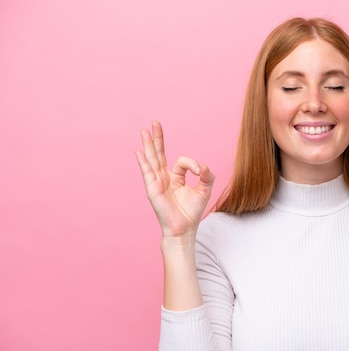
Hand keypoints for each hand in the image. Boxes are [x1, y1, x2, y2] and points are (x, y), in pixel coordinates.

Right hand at [135, 121, 214, 237]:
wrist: (184, 228)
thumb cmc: (192, 212)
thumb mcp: (204, 190)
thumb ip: (207, 176)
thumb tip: (204, 166)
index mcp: (175, 178)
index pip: (181, 161)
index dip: (192, 164)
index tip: (200, 171)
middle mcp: (164, 178)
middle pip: (159, 154)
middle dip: (158, 138)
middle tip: (155, 122)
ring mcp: (157, 182)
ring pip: (152, 159)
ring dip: (148, 144)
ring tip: (144, 130)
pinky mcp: (153, 189)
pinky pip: (147, 172)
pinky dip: (143, 161)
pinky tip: (139, 151)